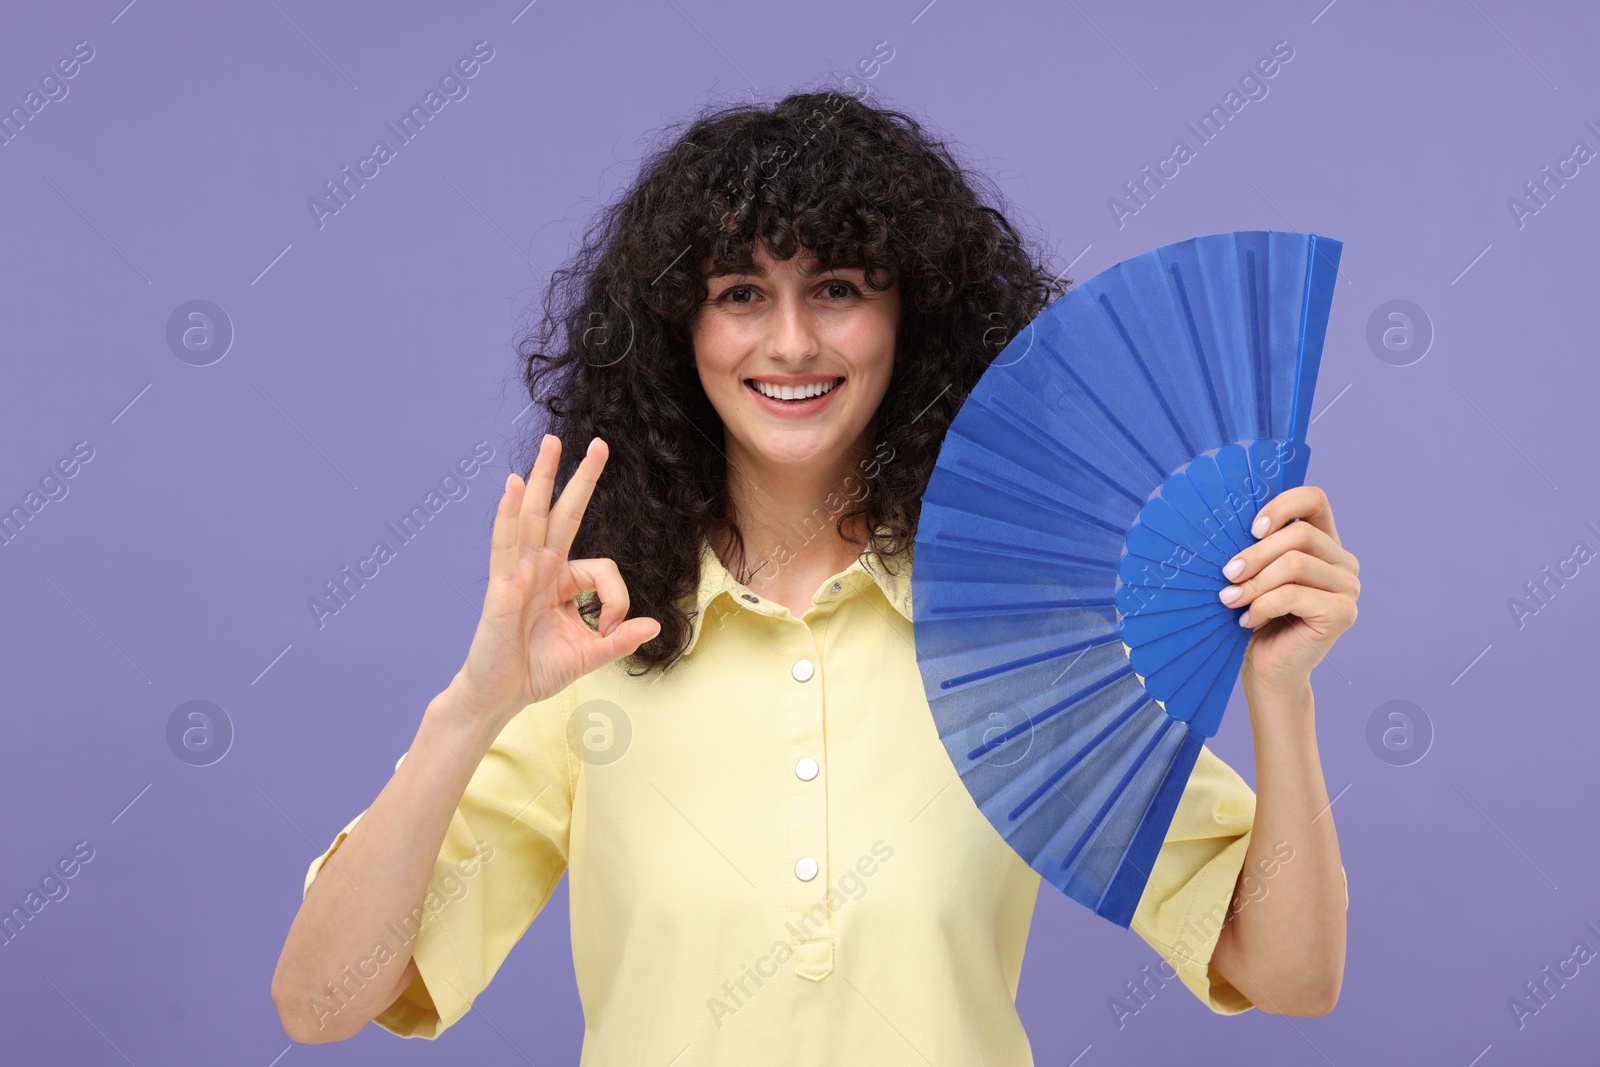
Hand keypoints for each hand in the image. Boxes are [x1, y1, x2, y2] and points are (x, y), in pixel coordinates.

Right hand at [448, 434, 660, 725]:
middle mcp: (540, 569)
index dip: (616, 599)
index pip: (602, 568)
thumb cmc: (536, 670)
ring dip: (542, 478)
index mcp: (562, 581)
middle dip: (579, 478)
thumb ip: (620, 639)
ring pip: (533, 516)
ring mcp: (519, 573)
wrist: (499, 696)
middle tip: (598, 443)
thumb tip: (654, 626)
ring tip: (552, 443)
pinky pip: (505, 544)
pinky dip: (508, 514)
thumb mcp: (590, 654)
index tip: (612, 628)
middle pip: (562, 513)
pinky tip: (512, 486)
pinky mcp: (502, 587)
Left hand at [1218, 485, 1359, 698]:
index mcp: (1324, 543)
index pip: (1315, 500)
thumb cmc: (1255, 617)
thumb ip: (1256, 545)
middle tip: (1227, 576)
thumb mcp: (1254, 574)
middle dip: (1254, 555)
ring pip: (1295, 563)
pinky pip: (1293, 594)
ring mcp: (1349, 588)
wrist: (1267, 670)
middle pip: (1299, 535)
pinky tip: (1247, 620)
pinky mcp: (1343, 613)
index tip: (1251, 529)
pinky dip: (1262, 605)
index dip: (1282, 506)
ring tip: (1230, 600)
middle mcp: (1343, 562)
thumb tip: (1228, 521)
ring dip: (1254, 583)